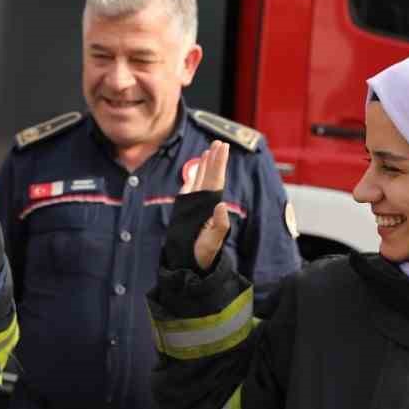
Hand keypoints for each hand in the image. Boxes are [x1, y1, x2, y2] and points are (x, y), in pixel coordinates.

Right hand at [180, 141, 231, 269]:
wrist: (191, 266)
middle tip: (218, 143)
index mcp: (212, 208)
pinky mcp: (187, 211)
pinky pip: (191, 191)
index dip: (218, 164)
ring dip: (205, 166)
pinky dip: (192, 179)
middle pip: (210, 177)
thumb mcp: (212, 243)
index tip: (222, 148)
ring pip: (201, 182)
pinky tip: (194, 172)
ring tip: (208, 151)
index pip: (216, 181)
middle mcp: (205, 205)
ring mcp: (196, 207)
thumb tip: (221, 205)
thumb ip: (218, 226)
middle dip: (214, 160)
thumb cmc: (202, 256)